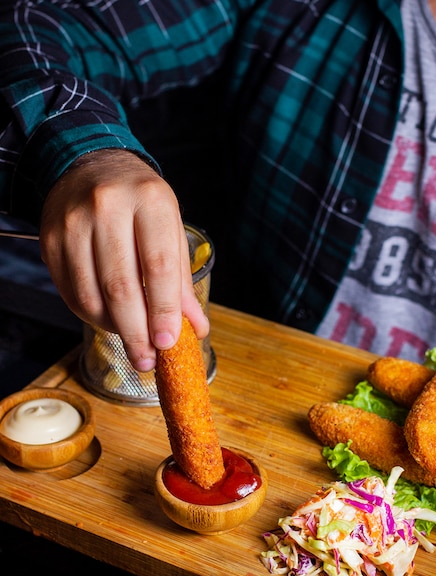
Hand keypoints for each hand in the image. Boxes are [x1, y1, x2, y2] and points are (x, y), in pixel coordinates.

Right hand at [40, 149, 208, 370]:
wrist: (92, 167)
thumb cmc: (140, 202)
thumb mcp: (170, 229)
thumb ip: (181, 280)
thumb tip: (195, 327)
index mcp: (150, 201)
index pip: (158, 265)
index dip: (163, 310)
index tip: (168, 342)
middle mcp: (108, 207)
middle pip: (120, 285)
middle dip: (136, 332)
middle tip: (147, 360)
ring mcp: (74, 222)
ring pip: (90, 294)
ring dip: (113, 328)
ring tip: (131, 341)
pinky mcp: (51, 239)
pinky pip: (70, 291)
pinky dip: (91, 315)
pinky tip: (109, 320)